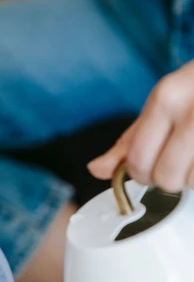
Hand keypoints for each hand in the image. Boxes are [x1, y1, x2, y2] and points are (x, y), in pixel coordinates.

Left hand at [88, 60, 193, 192]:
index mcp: (167, 97)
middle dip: (170, 178)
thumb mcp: (166, 100)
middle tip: (181, 163)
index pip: (137, 160)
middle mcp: (193, 110)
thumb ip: (132, 138)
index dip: (141, 174)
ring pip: (192, 183)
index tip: (152, 168)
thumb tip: (97, 169)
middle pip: (165, 177)